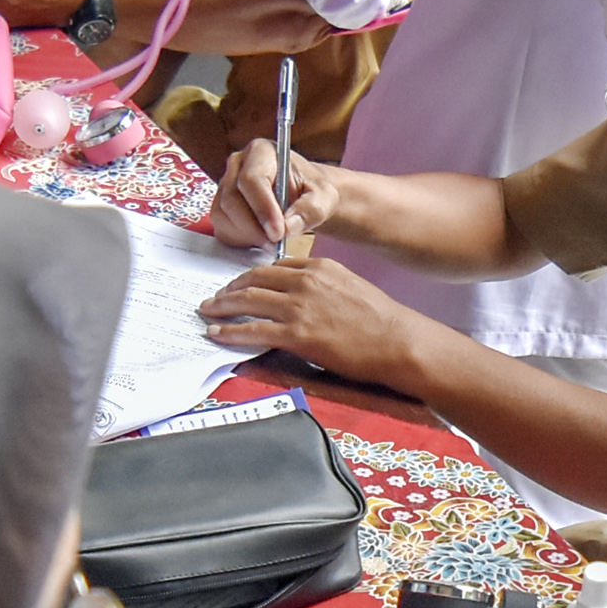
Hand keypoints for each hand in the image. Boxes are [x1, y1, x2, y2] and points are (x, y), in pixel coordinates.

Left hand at [197, 254, 424, 386]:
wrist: (398, 341)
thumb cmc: (382, 320)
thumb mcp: (351, 287)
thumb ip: (324, 286)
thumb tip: (306, 299)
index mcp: (319, 267)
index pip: (275, 266)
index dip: (252, 276)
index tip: (241, 284)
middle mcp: (305, 281)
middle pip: (255, 279)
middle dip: (230, 288)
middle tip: (216, 297)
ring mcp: (299, 307)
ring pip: (248, 300)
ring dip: (222, 306)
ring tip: (208, 312)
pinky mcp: (297, 335)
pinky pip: (253, 330)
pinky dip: (229, 331)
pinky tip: (216, 334)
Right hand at [206, 137, 338, 250]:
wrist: (303, 198)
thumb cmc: (311, 191)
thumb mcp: (324, 198)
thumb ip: (310, 210)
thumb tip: (287, 226)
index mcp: (261, 151)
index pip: (251, 179)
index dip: (262, 208)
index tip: (278, 231)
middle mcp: (238, 165)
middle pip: (232, 199)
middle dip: (254, 227)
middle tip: (276, 243)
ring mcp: (225, 186)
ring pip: (223, 216)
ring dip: (247, 235)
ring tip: (273, 242)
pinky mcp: (220, 207)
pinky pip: (222, 228)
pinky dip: (240, 240)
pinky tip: (261, 240)